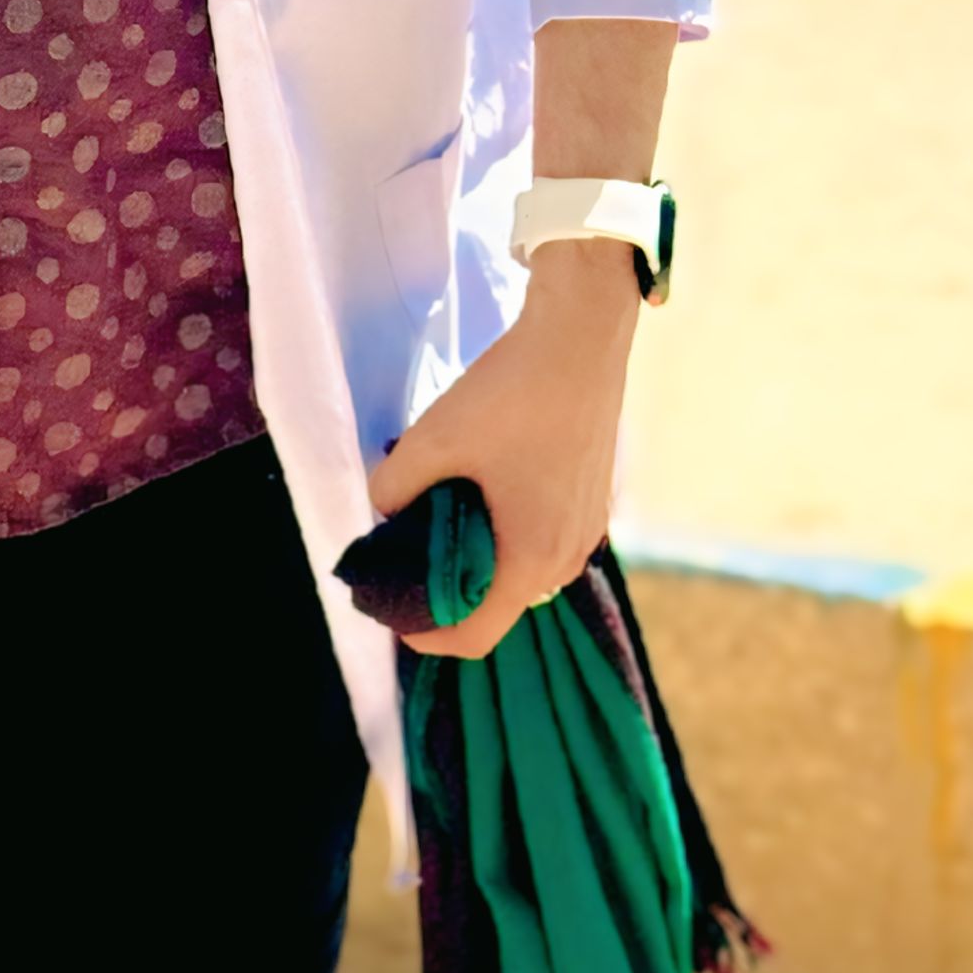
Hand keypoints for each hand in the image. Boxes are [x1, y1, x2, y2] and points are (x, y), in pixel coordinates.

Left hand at [366, 244, 638, 659]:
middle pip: (497, 604)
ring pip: (519, 569)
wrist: (582, 336)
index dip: (424, 633)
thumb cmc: (512, 393)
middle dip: (447, 589)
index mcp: (531, 560)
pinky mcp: (591, 501)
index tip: (390, 605)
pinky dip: (505, 531)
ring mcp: (587, 530)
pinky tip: (479, 484)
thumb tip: (381, 510)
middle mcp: (567, 558)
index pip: (474, 636)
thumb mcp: (433, 438)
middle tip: (405, 550)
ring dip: (478, 556)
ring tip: (438, 510)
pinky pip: (539, 538)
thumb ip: (394, 486)